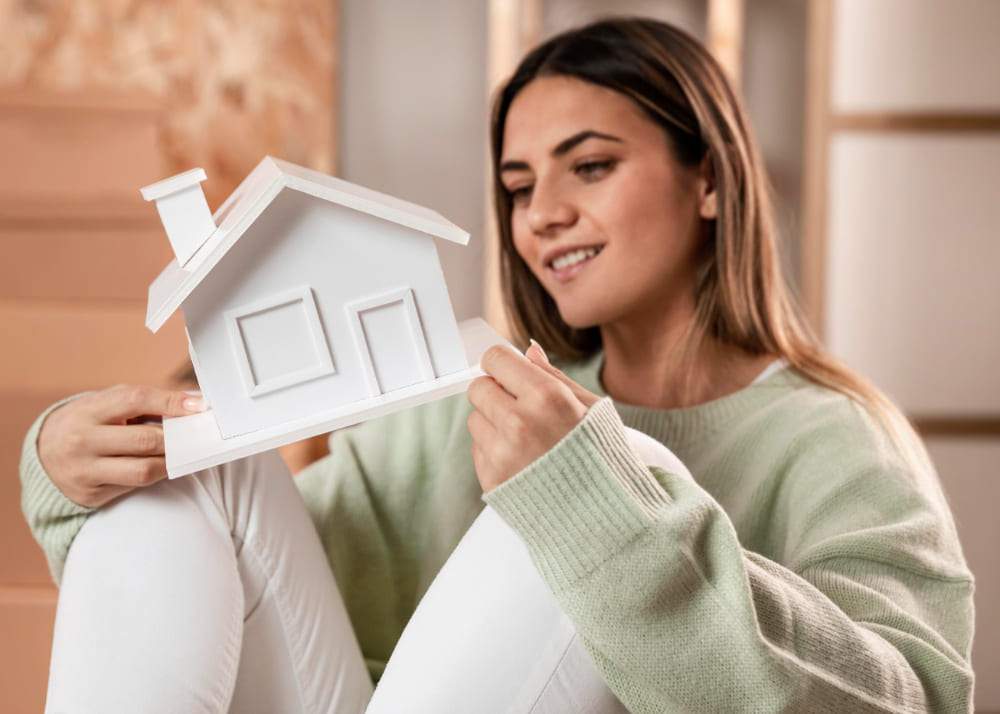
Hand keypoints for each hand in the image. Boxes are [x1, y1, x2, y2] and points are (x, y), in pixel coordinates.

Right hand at [37, 385, 207, 507]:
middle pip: (145, 439)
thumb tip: (194, 401)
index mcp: (88, 410)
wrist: (43, 453)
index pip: (136, 400)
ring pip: (143, 470)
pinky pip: (134, 487)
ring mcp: (84, 471)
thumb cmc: (89, 422)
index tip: (200, 405)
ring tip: (180, 454)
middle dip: (176, 438)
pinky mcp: (91, 495)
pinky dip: (154, 476)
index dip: (172, 402)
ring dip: (170, 462)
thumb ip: (146, 401)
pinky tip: (161, 467)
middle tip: (194, 436)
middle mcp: (82, 440)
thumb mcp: (107, 403)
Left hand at [467, 340, 600, 492]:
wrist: (603, 514)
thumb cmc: (603, 457)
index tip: (508, 371)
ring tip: (526, 438)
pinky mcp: (492, 479)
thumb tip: (529, 351)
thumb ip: (555, 377)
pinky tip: (523, 459)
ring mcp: (502, 453)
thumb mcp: (591, 409)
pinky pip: (478, 449)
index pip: (495, 359)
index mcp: (546, 397)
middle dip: (496, 391)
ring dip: (493, 422)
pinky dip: (494, 450)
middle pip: (478, 387)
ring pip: (475, 418)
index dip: (502, 363)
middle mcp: (519, 423)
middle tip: (519, 406)